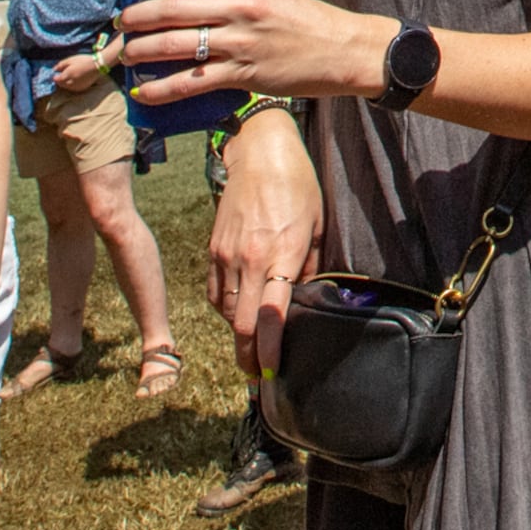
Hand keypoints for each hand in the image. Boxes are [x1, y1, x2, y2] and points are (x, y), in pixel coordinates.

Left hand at [51, 53, 104, 93]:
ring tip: (69, 76)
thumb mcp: (70, 60)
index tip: (56, 73)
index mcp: (67, 75)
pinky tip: (74, 80)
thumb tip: (53, 70)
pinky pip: (73, 89)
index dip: (54, 76)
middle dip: (59, 80)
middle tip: (62, 74)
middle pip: (60, 84)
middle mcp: (70, 83)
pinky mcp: (81, 88)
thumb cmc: (83, 60)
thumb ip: (60, 65)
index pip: (56, 79)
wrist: (97, 66)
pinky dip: (71, 85)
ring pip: (66, 88)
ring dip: (65, 83)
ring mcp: (76, 87)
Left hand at [115, 0, 393, 101]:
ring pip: (176, 46)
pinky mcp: (243, 75)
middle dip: (137, 16)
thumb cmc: (303, 18)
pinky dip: (161, 90)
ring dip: (141, 51)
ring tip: (124, 54)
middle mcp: (241, 8)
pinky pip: (191, 82)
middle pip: (174, 9)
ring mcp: (240, 43)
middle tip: (119, 21)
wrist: (341, 50)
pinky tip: (143, 93)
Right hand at [210, 108, 320, 373]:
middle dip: (249, 356)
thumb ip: (311, 266)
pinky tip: (238, 312)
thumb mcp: (317, 225)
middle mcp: (249, 260)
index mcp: (281, 254)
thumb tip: (303, 298)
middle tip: (258, 375)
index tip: (271, 372)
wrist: (259, 154)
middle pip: (241, 324)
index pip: (272, 314)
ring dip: (238, 335)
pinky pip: (215, 294)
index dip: (270, 348)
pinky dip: (225, 310)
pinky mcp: (213, 250)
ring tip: (252, 348)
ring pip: (226, 313)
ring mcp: (227, 256)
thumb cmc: (297, 186)